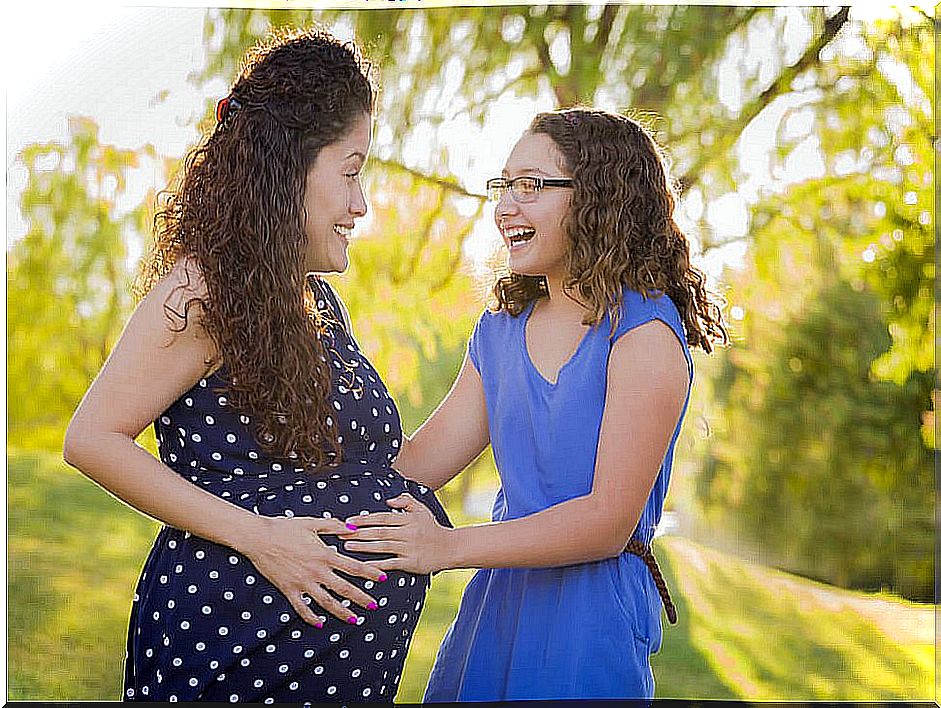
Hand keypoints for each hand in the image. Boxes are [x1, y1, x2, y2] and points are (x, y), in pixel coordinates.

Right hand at [235, 515, 387, 626]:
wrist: (259, 537)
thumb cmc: (285, 527)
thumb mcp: (312, 523)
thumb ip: (333, 526)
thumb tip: (352, 527)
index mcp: (324, 554)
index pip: (353, 567)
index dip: (370, 573)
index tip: (383, 579)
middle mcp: (316, 571)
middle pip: (344, 588)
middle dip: (362, 598)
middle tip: (374, 606)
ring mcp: (302, 582)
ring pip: (326, 602)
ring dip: (342, 612)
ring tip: (354, 620)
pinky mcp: (288, 589)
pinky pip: (302, 608)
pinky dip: (311, 618)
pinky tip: (320, 624)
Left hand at [339, 494, 451, 574]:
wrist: (450, 548)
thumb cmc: (432, 529)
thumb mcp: (422, 510)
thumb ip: (406, 501)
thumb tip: (388, 501)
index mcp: (408, 519)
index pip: (382, 518)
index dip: (365, 519)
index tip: (349, 520)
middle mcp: (408, 533)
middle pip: (379, 532)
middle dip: (359, 532)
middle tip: (341, 533)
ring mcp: (410, 548)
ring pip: (383, 546)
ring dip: (363, 547)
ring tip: (347, 546)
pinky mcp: (412, 563)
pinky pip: (392, 563)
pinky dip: (378, 564)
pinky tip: (364, 565)